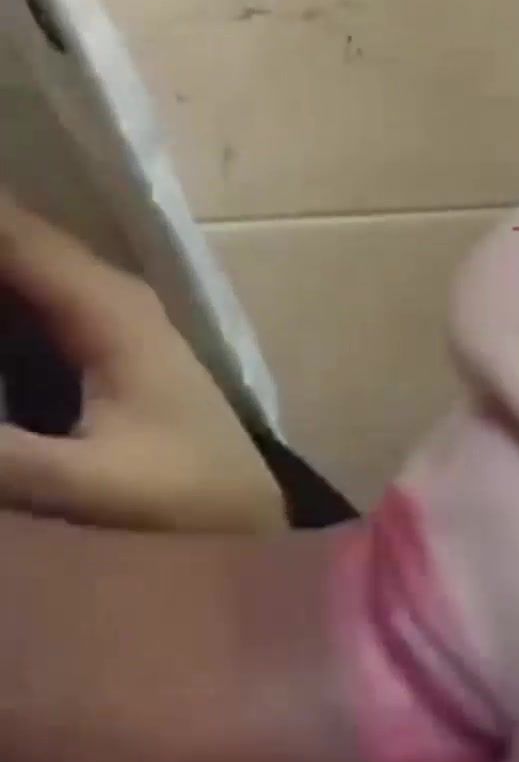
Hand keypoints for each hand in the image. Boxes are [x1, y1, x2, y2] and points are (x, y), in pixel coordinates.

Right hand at [0, 198, 283, 533]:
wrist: (250, 529)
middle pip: (9, 242)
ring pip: (14, 273)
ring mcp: (101, 319)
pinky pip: (23, 306)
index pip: (10, 232)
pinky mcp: (94, 350)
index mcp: (106, 305)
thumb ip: (2, 459)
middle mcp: (104, 293)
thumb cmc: (183, 506)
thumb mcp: (85, 489)